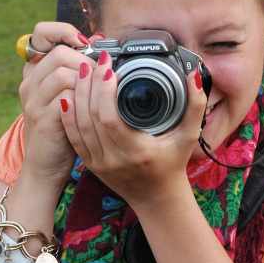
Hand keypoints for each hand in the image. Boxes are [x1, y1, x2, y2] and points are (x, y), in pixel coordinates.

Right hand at [18, 22, 101, 189]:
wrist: (45, 167)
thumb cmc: (63, 130)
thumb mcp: (69, 96)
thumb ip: (79, 72)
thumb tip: (102, 44)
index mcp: (34, 72)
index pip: (41, 33)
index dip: (64, 31)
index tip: (85, 43)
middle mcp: (29, 83)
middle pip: (60, 53)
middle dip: (87, 64)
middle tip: (99, 79)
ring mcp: (33, 100)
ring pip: (63, 73)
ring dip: (88, 82)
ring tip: (97, 95)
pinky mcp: (42, 118)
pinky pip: (67, 97)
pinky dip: (84, 100)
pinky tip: (92, 109)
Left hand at [59, 53, 207, 207]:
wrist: (157, 198)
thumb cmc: (173, 165)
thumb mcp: (189, 137)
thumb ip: (196, 106)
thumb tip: (194, 77)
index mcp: (137, 151)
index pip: (110, 118)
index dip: (105, 90)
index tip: (110, 69)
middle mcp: (115, 159)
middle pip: (91, 118)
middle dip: (90, 86)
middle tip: (95, 63)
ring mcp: (100, 164)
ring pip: (79, 126)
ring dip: (78, 96)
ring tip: (83, 73)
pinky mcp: (90, 165)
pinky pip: (74, 138)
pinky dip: (68, 117)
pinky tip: (67, 97)